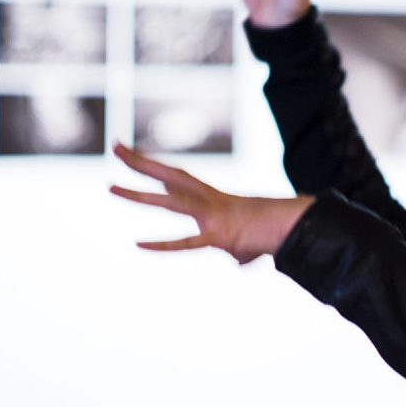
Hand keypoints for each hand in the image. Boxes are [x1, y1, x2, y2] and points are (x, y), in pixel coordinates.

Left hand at [109, 142, 313, 263]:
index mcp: (213, 198)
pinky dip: (162, 245)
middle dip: (140, 163)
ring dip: (138, 195)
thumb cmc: (274, 233)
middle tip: (115, 146)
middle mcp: (208, 200)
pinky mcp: (218, 236)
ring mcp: (211, 216)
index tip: (130, 152)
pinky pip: (186, 242)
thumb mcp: (248, 240)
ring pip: (168, 202)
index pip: (177, 177)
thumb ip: (237, 249)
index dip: (153, 165)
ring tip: (110, 187)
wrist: (295, 228)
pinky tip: (138, 245)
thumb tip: (239, 260)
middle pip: (168, 176)